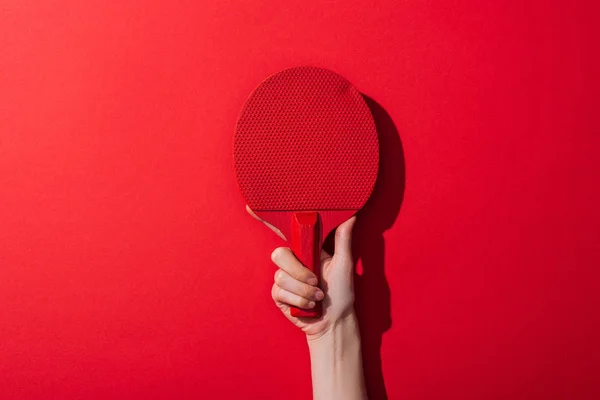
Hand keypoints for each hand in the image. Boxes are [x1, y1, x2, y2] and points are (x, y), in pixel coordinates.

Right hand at [246, 206, 356, 338]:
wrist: (334, 320)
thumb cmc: (341, 291)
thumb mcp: (344, 263)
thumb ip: (343, 239)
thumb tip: (351, 216)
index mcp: (306, 249)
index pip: (284, 231)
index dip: (266, 219)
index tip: (250, 206)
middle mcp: (293, 261)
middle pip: (279, 254)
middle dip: (299, 271)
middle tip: (316, 281)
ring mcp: (284, 278)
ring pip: (281, 277)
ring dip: (304, 290)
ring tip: (317, 297)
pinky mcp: (278, 294)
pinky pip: (281, 292)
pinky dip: (299, 300)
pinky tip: (308, 305)